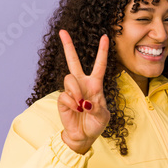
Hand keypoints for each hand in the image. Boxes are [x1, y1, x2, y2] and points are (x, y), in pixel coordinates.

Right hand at [57, 29, 110, 153]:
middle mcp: (82, 84)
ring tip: (81, 106)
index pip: (99, 65)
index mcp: (95, 84)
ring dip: (76, 92)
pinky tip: (76, 110)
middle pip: (73, 61)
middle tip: (62, 31)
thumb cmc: (95, 124)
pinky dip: (73, 104)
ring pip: (70, 79)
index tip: (105, 36)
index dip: (102, 51)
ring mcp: (71, 91)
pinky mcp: (62, 99)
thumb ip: (97, 108)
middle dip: (68, 46)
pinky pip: (65, 95)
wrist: (83, 136)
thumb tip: (84, 102)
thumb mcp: (104, 117)